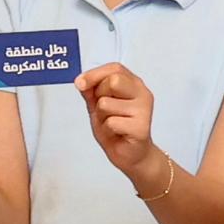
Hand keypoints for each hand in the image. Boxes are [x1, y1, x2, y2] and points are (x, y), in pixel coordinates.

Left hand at [76, 62, 162, 181]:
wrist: (130, 155)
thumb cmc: (116, 128)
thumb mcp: (98, 106)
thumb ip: (91, 91)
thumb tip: (81, 81)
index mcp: (134, 85)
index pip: (115, 68)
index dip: (95, 74)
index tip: (79, 83)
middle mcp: (143, 94)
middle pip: (113, 81)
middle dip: (100, 96)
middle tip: (104, 110)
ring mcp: (143, 110)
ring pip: (107, 104)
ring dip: (102, 116)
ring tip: (111, 124)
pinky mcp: (141, 127)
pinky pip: (111, 122)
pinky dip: (107, 130)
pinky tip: (117, 134)